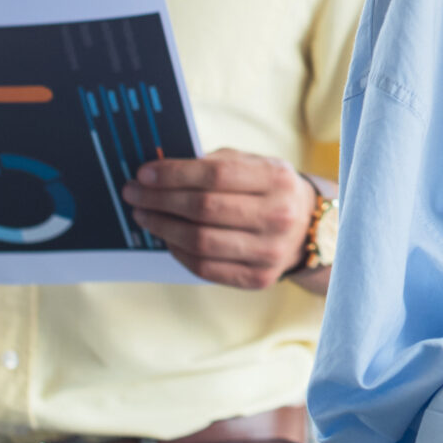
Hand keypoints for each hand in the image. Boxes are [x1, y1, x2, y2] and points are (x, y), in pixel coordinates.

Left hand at [122, 151, 318, 289]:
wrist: (309, 229)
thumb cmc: (268, 190)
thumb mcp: (254, 165)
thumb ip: (214, 164)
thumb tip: (160, 170)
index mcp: (277, 179)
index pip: (216, 174)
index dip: (174, 174)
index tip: (143, 173)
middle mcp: (278, 216)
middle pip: (204, 208)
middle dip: (159, 199)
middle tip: (133, 193)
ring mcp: (269, 251)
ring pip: (200, 241)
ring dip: (162, 227)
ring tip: (143, 214)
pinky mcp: (257, 278)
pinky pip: (204, 267)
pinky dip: (177, 251)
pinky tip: (166, 238)